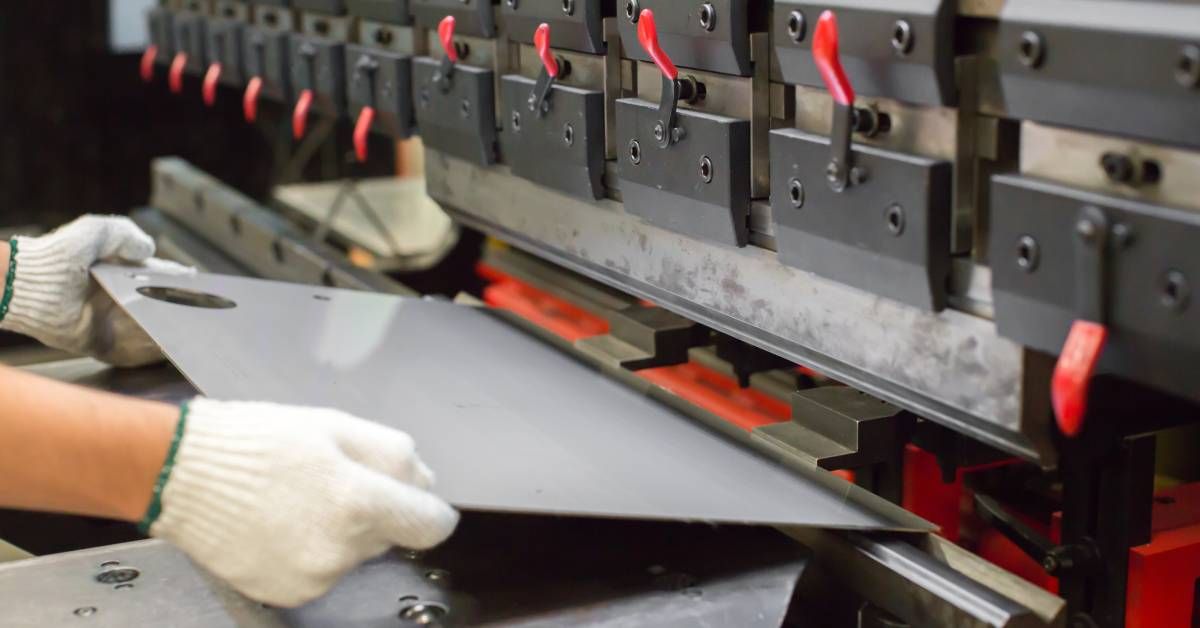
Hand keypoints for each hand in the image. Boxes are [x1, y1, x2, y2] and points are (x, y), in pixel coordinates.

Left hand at [0, 215, 192, 366]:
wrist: (30, 285)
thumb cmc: (60, 254)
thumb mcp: (97, 230)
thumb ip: (127, 234)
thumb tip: (151, 251)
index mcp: (116, 271)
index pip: (155, 277)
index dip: (177, 280)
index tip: (200, 284)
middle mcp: (114, 297)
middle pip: (156, 305)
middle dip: (180, 308)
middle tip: (205, 312)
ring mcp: (108, 321)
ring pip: (148, 328)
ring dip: (169, 330)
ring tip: (194, 332)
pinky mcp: (99, 343)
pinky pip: (129, 351)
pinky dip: (148, 352)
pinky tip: (168, 348)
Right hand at [146, 399, 459, 607]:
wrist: (181, 473)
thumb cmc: (255, 443)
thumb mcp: (335, 426)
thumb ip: (394, 455)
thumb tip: (424, 482)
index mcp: (358, 502)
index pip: (430, 525)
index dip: (429, 510)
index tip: (421, 503)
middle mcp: (339, 549)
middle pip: (388, 535)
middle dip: (372, 510)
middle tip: (328, 480)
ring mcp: (313, 577)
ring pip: (354, 554)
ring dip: (340, 531)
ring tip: (296, 499)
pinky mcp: (288, 593)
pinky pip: (322, 571)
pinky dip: (311, 551)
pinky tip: (281, 523)